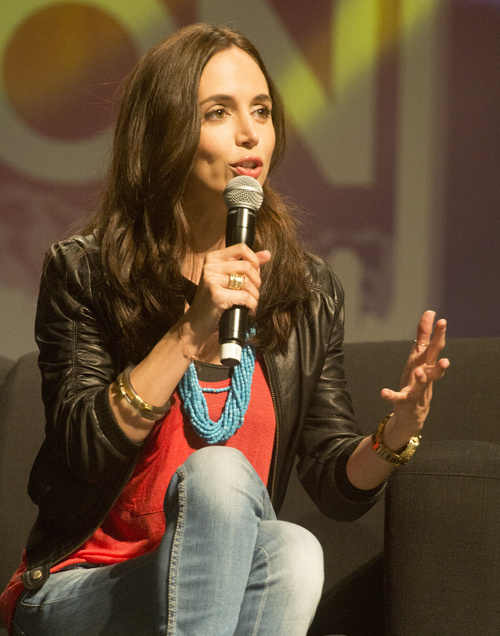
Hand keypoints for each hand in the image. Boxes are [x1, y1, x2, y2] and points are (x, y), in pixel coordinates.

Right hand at [185, 243, 270, 340]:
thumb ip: (247, 264)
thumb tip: (267, 254)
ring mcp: (212, 280)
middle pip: (247, 266)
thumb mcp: (228, 278)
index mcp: (213, 258)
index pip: (241, 248)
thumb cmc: (214, 300)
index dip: (254, 260)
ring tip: (250, 303)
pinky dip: (251, 305)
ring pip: (248, 283)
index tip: (255, 273)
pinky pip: (245, 297)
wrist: (197, 323)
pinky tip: (248, 310)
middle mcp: (210, 267)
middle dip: (257, 282)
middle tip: (253, 293)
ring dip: (255, 296)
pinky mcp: (216, 295)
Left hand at [380, 310, 449, 448]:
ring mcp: (417, 389)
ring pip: (423, 383)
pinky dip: (391, 395)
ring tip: (418, 372)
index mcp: (426, 363)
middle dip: (439, 352)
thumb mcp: (418, 356)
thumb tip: (430, 312)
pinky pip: (398, 398)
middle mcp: (425, 375)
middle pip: (433, 362)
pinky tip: (383, 392)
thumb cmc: (416, 380)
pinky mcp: (406, 401)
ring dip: (422, 377)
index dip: (437, 334)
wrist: (413, 413)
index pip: (434, 346)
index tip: (441, 320)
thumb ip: (423, 335)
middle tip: (444, 351)